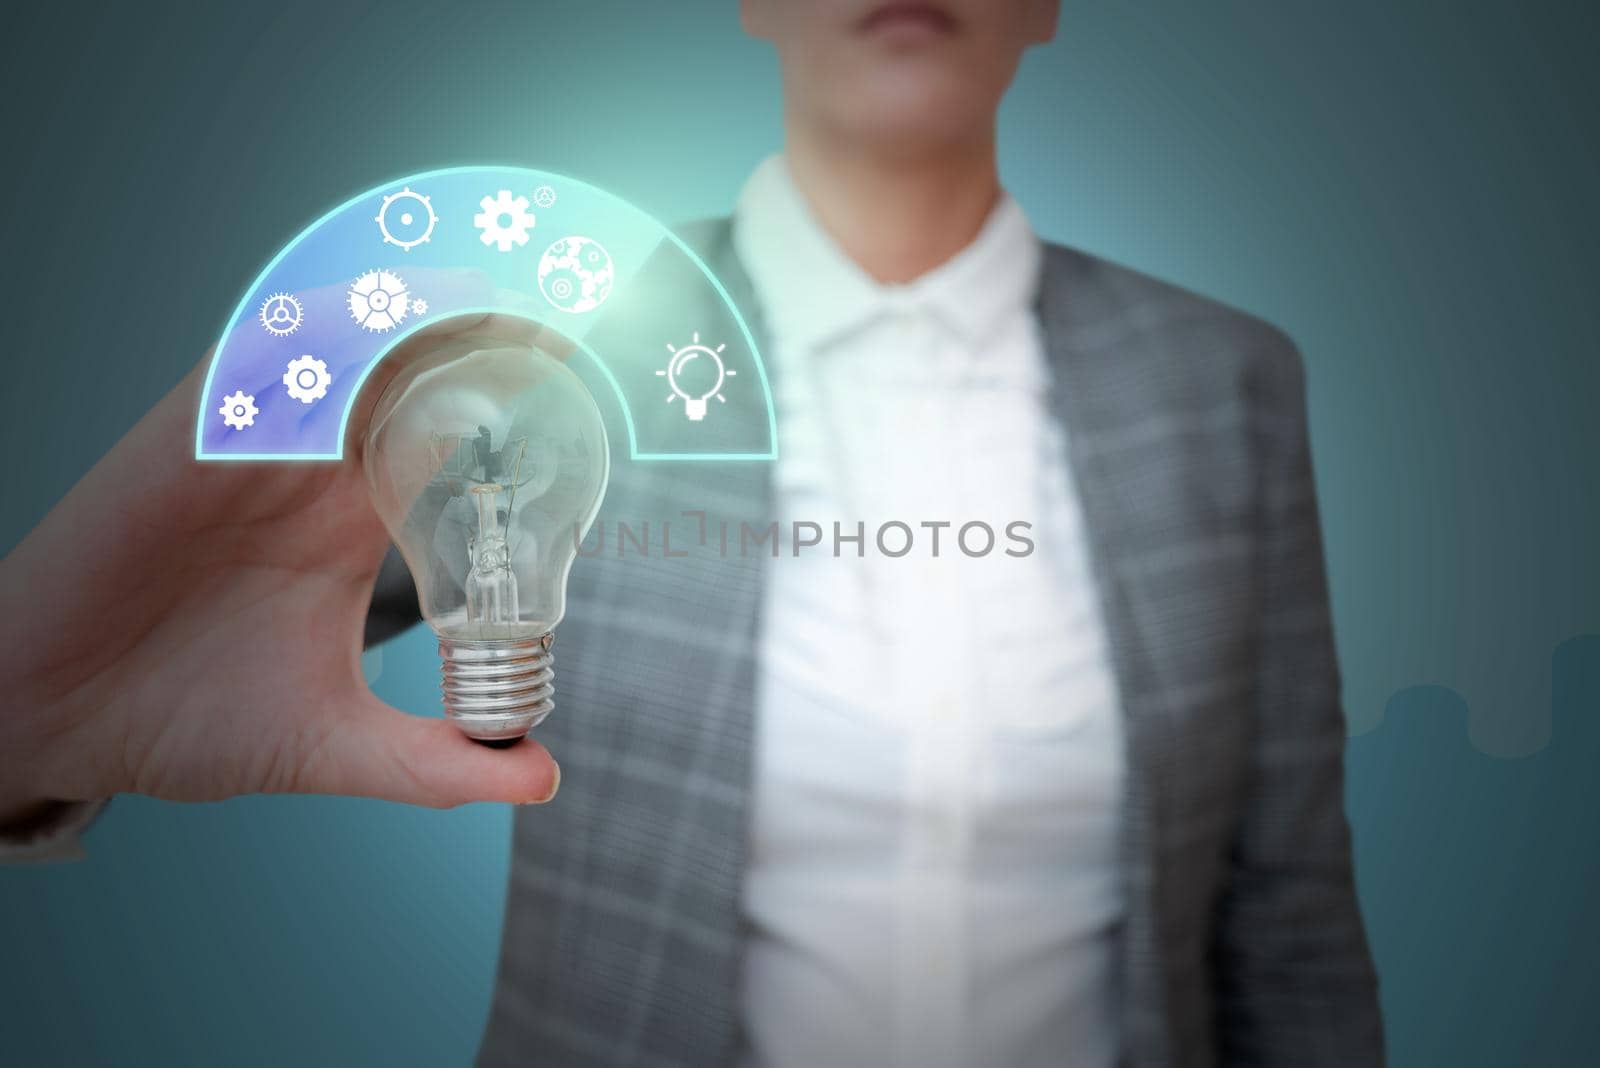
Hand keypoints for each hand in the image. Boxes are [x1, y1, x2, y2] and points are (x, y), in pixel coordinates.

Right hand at [0, 314, 571, 820]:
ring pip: (349, 353)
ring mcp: (256, 448)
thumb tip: (541, 776)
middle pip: (416, 380)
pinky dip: (320, 335)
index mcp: (354, 525)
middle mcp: (315, 473)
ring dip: (425, 323)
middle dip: (491, 349)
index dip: (521, 419)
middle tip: (579, 332)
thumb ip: (433, 761)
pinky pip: (259, 360)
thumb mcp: (328, 743)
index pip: (454, 448)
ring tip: (511, 303)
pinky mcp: (189, 438)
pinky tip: (390, 321)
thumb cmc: (179, 719)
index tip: (602, 409)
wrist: (46, 720)